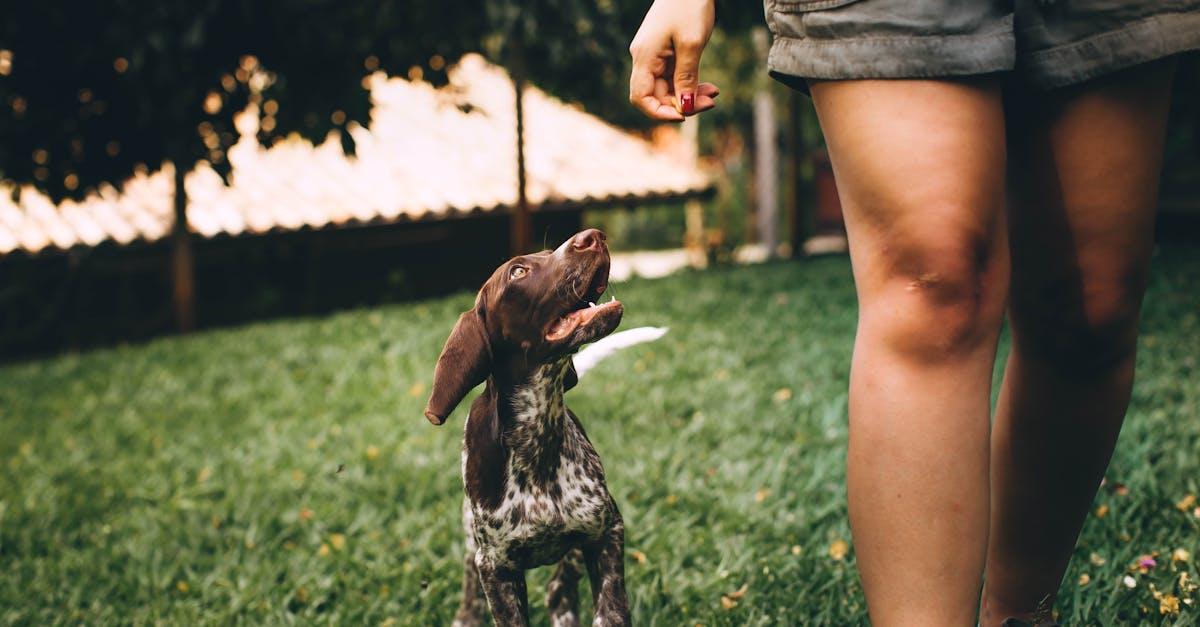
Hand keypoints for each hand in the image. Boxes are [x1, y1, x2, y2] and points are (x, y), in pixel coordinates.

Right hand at [628, 0, 719, 120]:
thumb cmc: (689, 6)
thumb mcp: (692, 44)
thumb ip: (687, 77)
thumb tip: (685, 108)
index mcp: (644, 57)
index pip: (641, 98)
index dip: (660, 113)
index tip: (684, 115)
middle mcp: (645, 59)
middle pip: (657, 96)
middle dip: (683, 104)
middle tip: (711, 102)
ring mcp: (655, 56)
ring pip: (669, 88)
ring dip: (690, 95)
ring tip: (714, 94)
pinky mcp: (666, 53)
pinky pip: (675, 77)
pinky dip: (691, 84)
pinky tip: (709, 86)